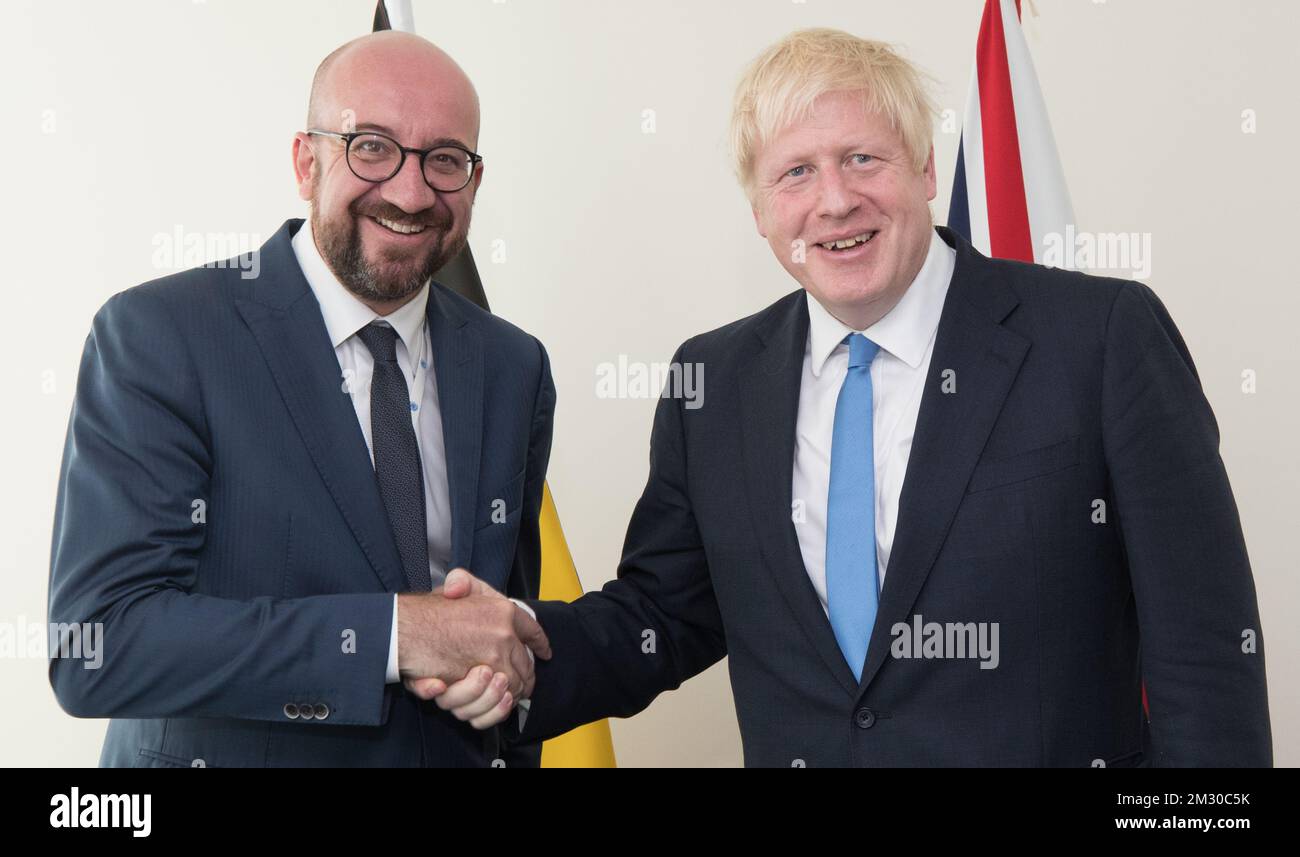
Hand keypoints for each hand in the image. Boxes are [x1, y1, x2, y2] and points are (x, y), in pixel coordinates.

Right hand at [397, 569, 549, 706]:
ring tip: (512, 692)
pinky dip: (502, 703)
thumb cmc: (426, 612)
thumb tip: (459, 588)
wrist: (404, 631)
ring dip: (515, 690)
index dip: (540, 642)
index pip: (532, 629)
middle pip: (527, 663)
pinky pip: (501, 697)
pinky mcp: (480, 680)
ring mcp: (494, 657)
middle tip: (526, 681)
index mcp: (502, 610)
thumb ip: (464, 582)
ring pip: (516, 683)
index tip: (544, 651)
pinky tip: (502, 699)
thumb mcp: (452, 586)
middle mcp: (503, 633)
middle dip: (527, 673)